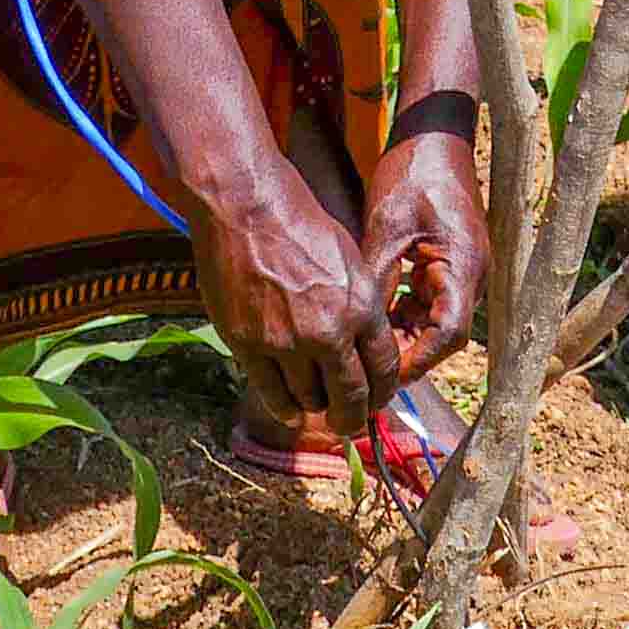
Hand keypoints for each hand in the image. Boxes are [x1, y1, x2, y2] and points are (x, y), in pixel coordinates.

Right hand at [186, 159, 409, 437]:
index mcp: (361, 307)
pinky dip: (284, 408)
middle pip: (350, 398)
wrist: (245, 205)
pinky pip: (271, 394)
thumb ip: (360, 309)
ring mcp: (285, 342)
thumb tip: (365, 350)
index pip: (383, 372)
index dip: (382, 394)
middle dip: (353, 417)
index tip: (375, 400)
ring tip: (316, 405)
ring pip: (310, 400)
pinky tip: (290, 408)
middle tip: (350, 422)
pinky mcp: (247, 344)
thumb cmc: (300, 223)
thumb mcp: (350, 261)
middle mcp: (327, 331)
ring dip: (316, 408)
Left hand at [360, 124, 490, 376]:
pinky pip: (430, 300)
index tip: (381, 375)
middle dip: (406, 354)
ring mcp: (463, 268)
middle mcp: (471, 274)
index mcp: (464, 267)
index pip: (448, 335)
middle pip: (443, 334)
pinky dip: (404, 311)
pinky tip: (372, 313)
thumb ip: (378, 279)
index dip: (416, 360)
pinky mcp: (449, 261)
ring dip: (402, 334)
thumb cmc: (414, 171)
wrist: (435, 132)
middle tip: (363, 367)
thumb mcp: (388, 226)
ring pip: (434, 320)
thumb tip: (359, 328)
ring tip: (361, 346)